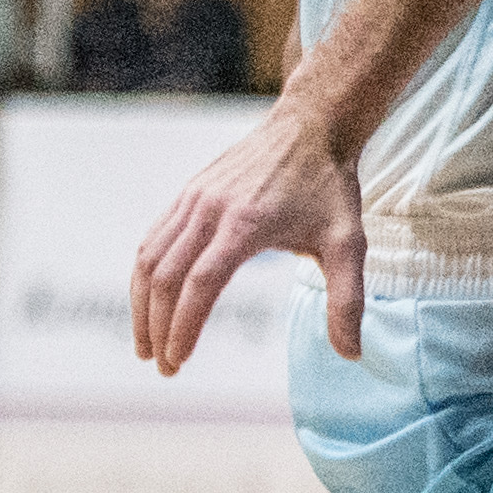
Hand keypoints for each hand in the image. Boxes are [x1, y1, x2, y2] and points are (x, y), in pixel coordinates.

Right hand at [131, 94, 366, 372]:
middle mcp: (209, 210)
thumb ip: (347, 301)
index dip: (183, 327)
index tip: (177, 362)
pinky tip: (150, 302)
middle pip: (165, 276)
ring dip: (141, 305)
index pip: (200, 285)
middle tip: (164, 367)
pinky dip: (145, 275)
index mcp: (245, 225)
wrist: (310, 125)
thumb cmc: (330, 188)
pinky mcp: (188, 192)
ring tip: (146, 344)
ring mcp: (193, 198)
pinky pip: (153, 238)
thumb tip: (351, 354)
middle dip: (158, 326)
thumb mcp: (349, 245)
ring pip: (149, 258)